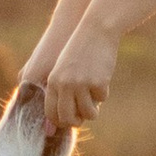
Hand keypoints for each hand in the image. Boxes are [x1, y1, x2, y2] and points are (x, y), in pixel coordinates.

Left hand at [41, 16, 117, 136]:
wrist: (96, 30)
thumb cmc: (79, 51)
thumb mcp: (64, 69)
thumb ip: (60, 92)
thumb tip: (57, 124)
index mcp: (53, 82)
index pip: (52, 114)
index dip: (61, 121)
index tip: (69, 120)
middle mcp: (64, 85)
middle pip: (69, 119)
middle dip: (77, 122)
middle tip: (83, 117)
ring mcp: (81, 84)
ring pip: (88, 114)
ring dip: (93, 110)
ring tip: (94, 99)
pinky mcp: (98, 83)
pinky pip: (101, 99)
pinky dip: (103, 93)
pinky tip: (101, 77)